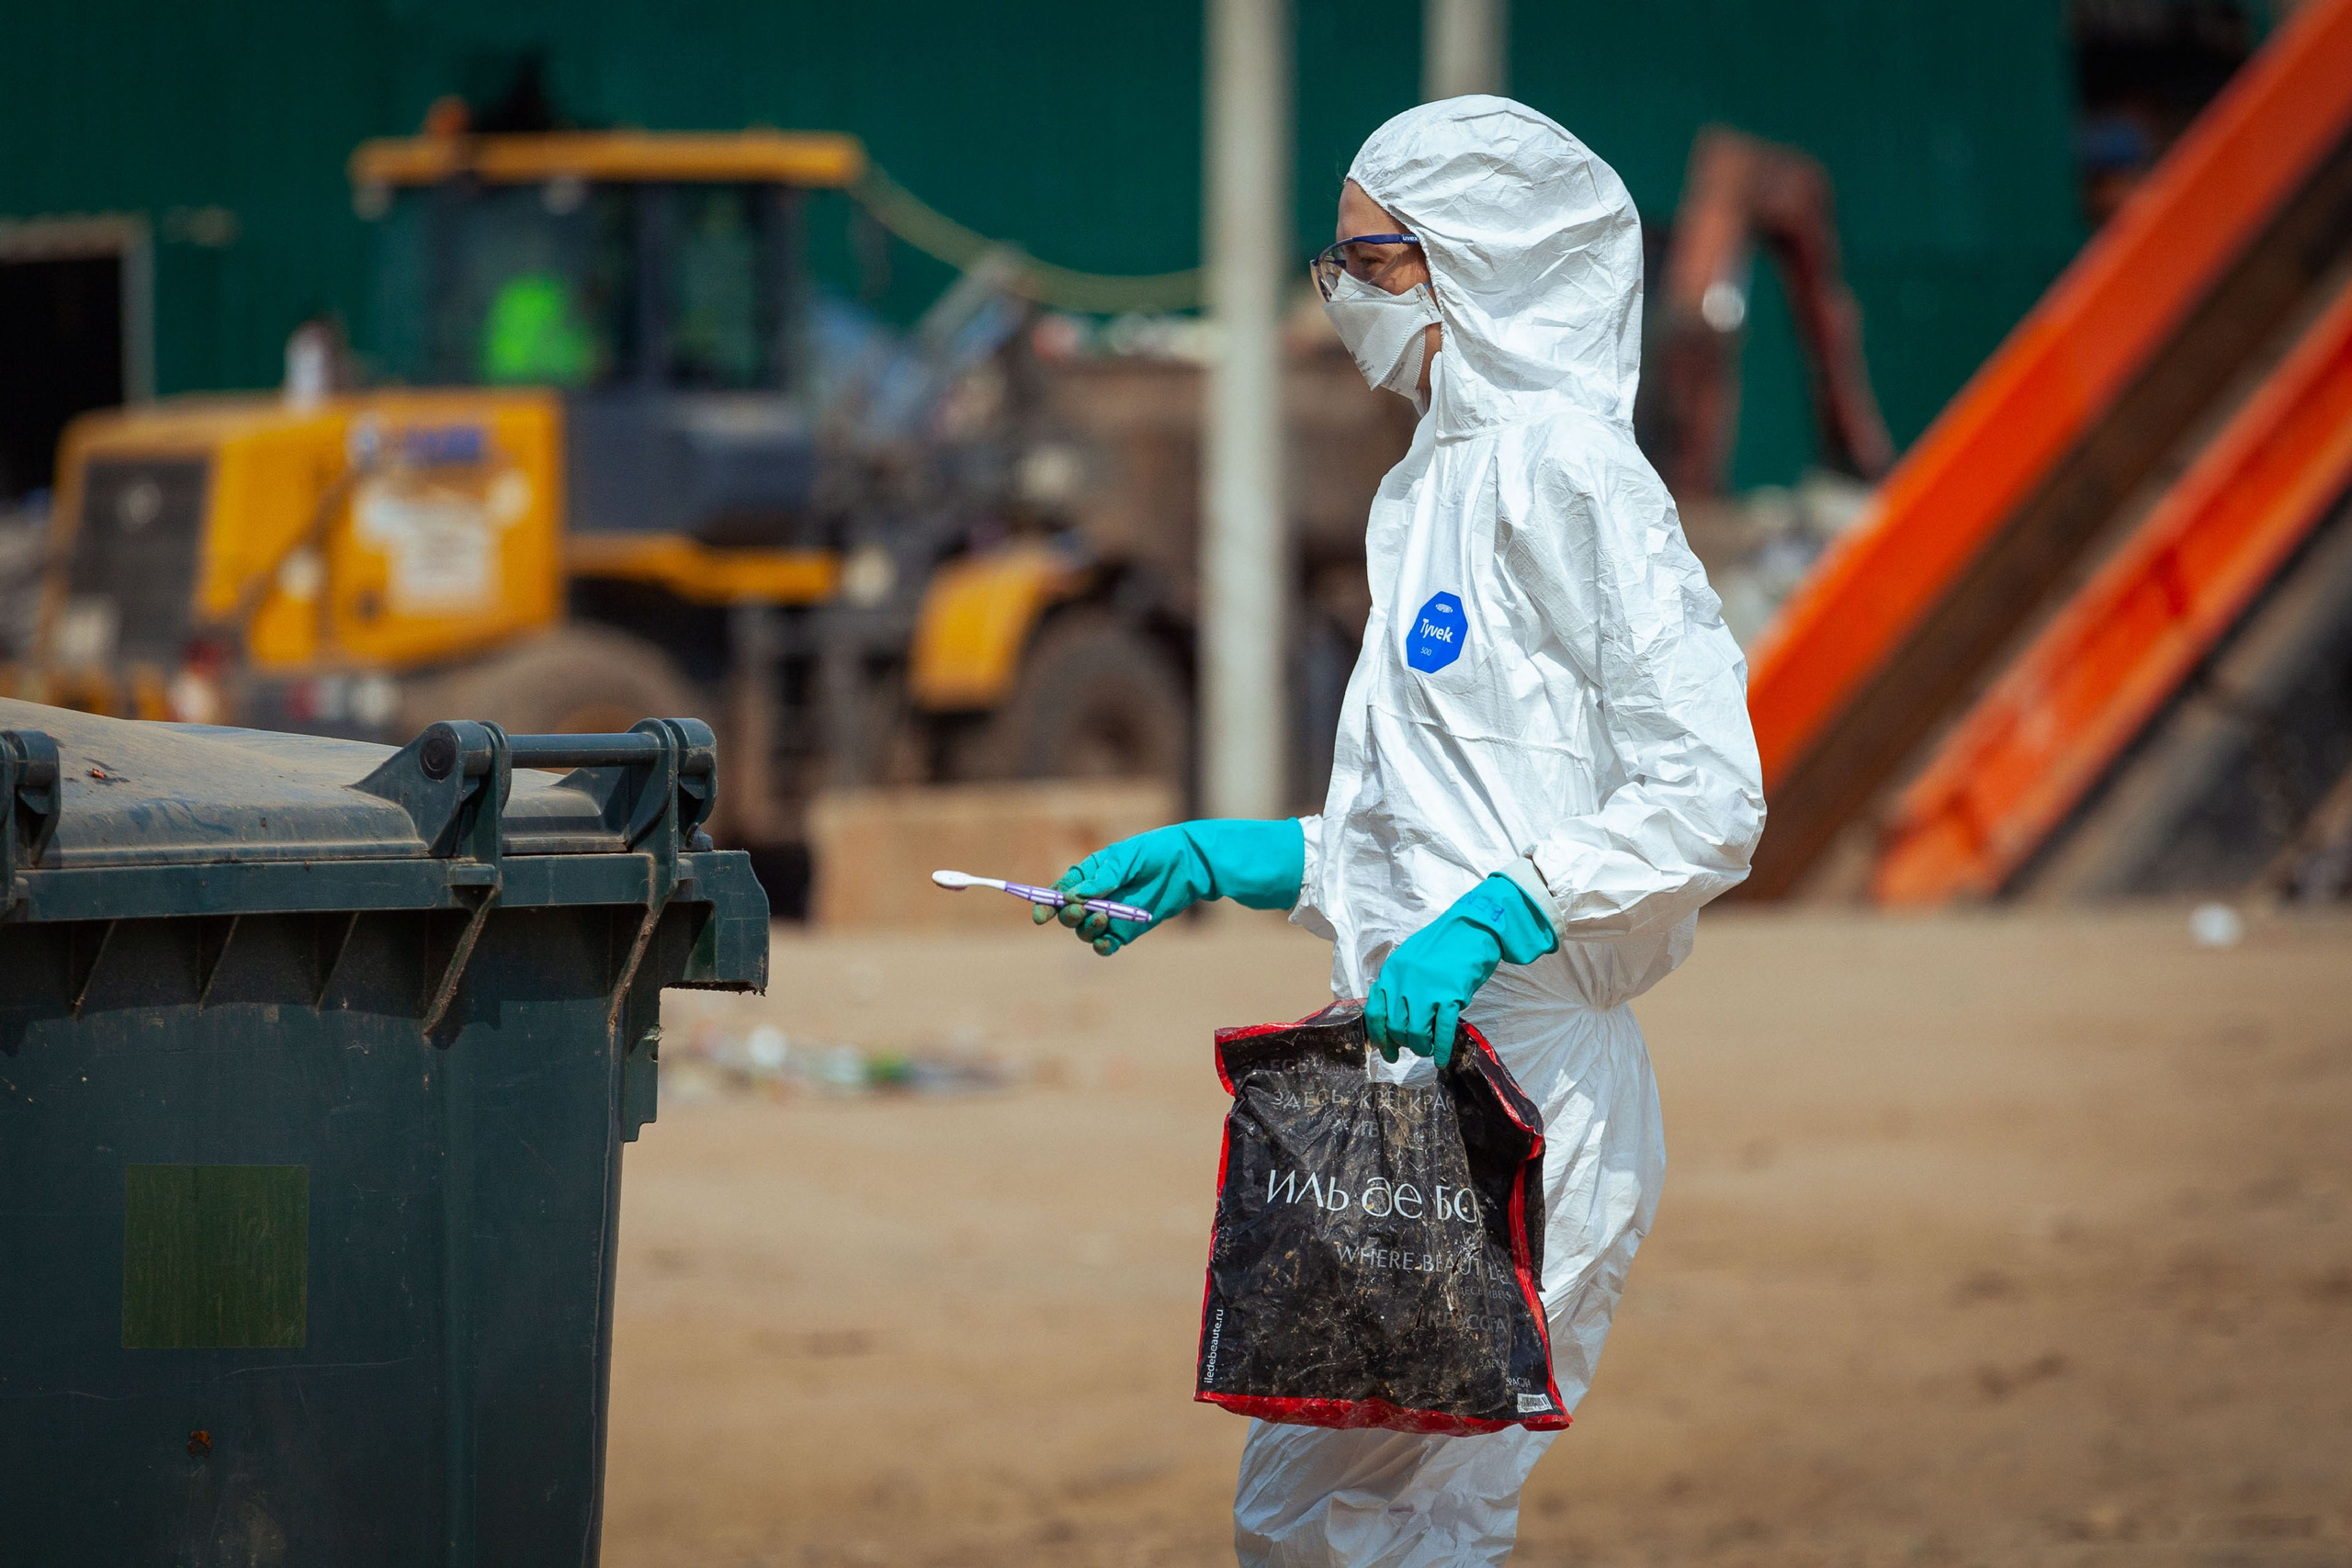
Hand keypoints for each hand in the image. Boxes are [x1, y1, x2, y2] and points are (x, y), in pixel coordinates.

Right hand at [1035, 819, 1306, 955]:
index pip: (1060, 892)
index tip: (1042, 915)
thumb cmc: (1154, 852)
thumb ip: (1100, 879)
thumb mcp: (1124, 859)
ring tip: (1105, 916)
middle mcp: (1095, 897)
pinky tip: (1106, 942)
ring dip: (1087, 928)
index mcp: (1088, 875)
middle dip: (1068, 915)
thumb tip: (1073, 897)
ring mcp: (1110, 915)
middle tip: (1079, 910)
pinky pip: (1106, 946)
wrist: (1187, 864)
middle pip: (1068, 915)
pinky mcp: (1127, 931)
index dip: (1047, 904)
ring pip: (1085, 931)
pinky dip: (1102, 947)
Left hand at [1364, 874, 1557, 1064]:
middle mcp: (1405, 982)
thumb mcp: (1411, 958)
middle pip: (1396, 1026)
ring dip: (1422, 1048)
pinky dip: (1442, 1049)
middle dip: (1403, 1043)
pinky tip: (1442, 1059)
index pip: (1375, 1011)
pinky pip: (1443, 1031)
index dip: (1379, 1035)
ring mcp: (1428, 989)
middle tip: (1412, 1048)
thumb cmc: (1445, 943)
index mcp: (1392, 971)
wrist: (1475, 926)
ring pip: (1417, 1033)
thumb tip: (1395, 1015)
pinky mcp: (1451, 996)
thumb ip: (1400, 982)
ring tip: (1429, 1049)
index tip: (1386, 1048)